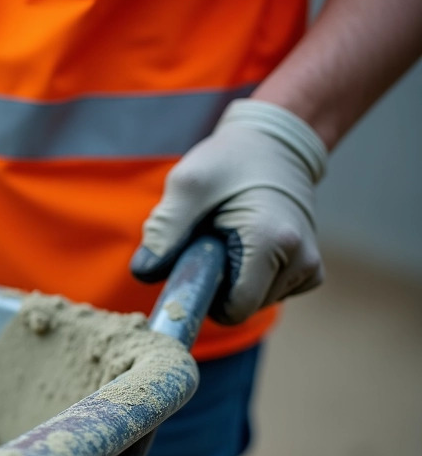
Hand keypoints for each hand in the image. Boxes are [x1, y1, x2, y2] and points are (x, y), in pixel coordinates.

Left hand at [130, 99, 328, 324]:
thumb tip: (145, 272)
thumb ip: (164, 227)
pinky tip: (247, 248)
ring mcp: (309, 266)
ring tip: (229, 239)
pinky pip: (273, 293)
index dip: (205, 297)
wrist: (274, 146)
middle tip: (209, 244)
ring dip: (234, 280)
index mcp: (271, 240)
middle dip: (219, 286)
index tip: (193, 266)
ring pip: (257, 302)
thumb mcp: (187, 183)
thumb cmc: (228, 162)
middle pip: (243, 308)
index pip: (234, 309)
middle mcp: (300, 258)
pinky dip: (254, 278)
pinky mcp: (311, 268)